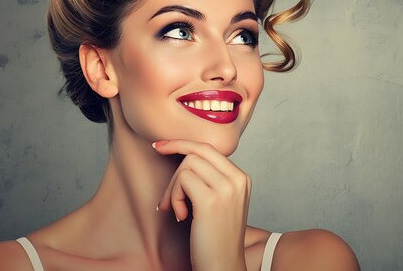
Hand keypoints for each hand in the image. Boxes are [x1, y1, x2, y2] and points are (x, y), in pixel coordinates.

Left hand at [154, 140, 251, 270]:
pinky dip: (174, 196)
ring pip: (187, 164)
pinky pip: (182, 180)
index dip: (182, 144)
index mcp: (242, 177)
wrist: (223, 266)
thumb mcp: (220, 201)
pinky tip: (181, 216)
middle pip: (197, 151)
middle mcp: (238, 179)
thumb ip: (211, 178)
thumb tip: (183, 157)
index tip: (161, 146)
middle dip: (174, 166)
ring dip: (173, 187)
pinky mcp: (211, 200)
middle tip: (166, 194)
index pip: (209, 148)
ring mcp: (227, 188)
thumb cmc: (216, 238)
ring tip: (177, 210)